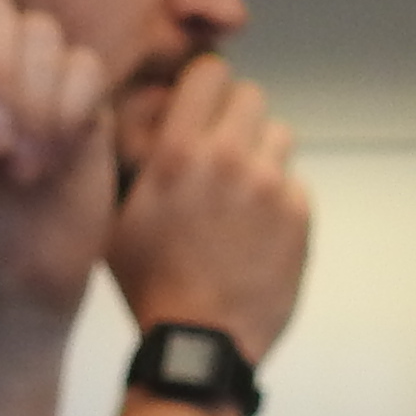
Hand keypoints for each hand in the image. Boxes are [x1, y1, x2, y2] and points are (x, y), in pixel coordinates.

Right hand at [107, 56, 309, 362]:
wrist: (200, 343)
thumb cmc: (150, 284)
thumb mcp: (116, 219)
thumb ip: (127, 163)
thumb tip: (134, 122)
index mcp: (178, 152)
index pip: (210, 72)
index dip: (206, 87)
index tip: (202, 108)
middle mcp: (227, 158)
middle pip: (251, 96)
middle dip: (237, 119)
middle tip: (224, 154)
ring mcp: (270, 185)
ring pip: (280, 136)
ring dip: (262, 157)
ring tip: (243, 196)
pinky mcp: (299, 215)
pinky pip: (296, 183)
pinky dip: (281, 200)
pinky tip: (259, 231)